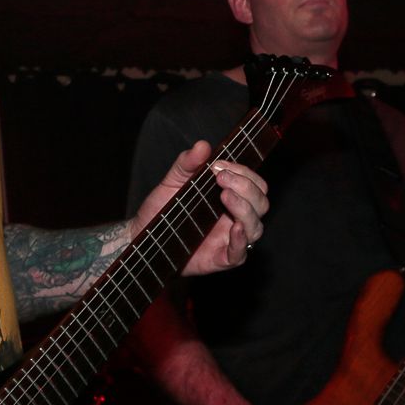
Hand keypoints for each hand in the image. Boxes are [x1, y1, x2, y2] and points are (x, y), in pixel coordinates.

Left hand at [134, 141, 268, 275]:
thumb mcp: (173, 181)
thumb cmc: (162, 208)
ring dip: (245, 208)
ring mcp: (230, 239)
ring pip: (256, 226)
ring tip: (225, 196)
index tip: (219, 165)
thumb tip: (202, 146)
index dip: (243, 172)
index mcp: (231, 196)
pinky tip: (235, 227)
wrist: (143, 233)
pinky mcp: (221, 259)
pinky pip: (240, 253)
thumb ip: (187, 164)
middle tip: (221, 178)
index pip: (254, 183)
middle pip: (260, 202)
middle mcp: (235, 217)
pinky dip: (241, 239)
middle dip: (245, 186)